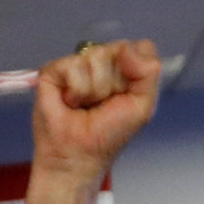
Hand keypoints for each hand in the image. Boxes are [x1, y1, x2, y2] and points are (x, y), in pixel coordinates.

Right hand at [31, 40, 160, 180]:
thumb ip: (149, 72)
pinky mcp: (54, 70)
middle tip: (103, 104)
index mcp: (125, 68)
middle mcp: (101, 62)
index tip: (126, 95)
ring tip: (85, 106)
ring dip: (95, 90)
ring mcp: (77, 64)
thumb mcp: (142, 105)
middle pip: (118, 49)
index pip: (139, 47)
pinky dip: (77, 90)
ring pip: (96, 57)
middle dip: (115, 83)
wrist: (78, 155)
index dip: (136, 70)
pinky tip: (70, 103)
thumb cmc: (108, 135)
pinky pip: (74, 65)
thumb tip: (126, 48)